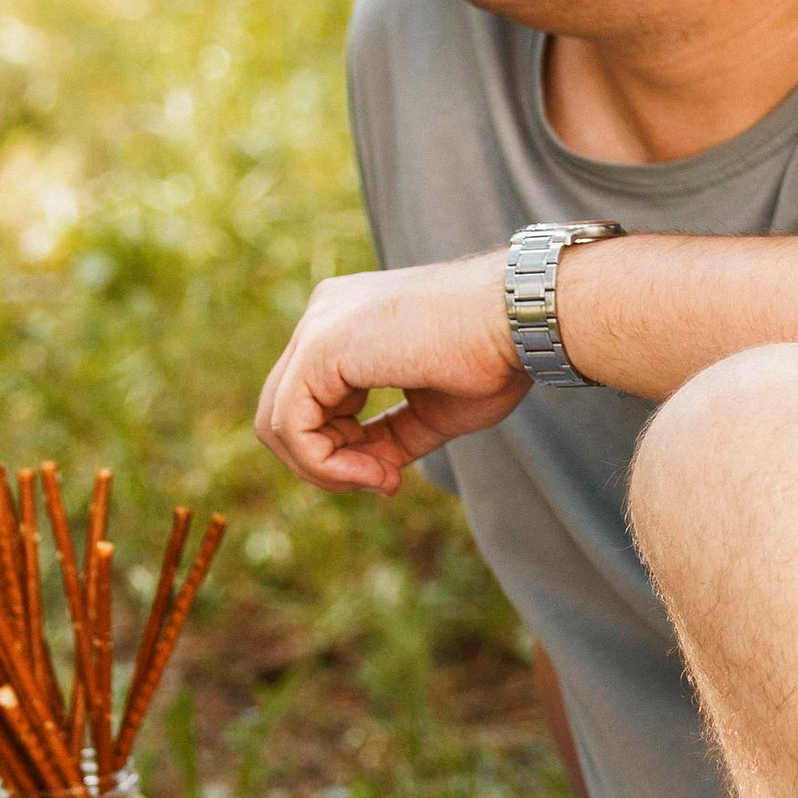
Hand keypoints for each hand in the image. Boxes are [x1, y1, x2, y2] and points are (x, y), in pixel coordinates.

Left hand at [255, 253, 526, 494]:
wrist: (519, 323)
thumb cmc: (492, 358)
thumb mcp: (430, 413)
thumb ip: (389, 439)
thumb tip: (369, 476)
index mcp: (348, 321)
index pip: (314, 402)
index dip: (344, 453)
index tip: (390, 476)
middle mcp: (324, 315)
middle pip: (287, 413)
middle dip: (328, 464)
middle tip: (382, 482)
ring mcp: (317, 327)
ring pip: (278, 424)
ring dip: (326, 471)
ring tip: (381, 478)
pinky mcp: (318, 349)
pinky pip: (291, 427)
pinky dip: (325, 465)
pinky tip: (375, 472)